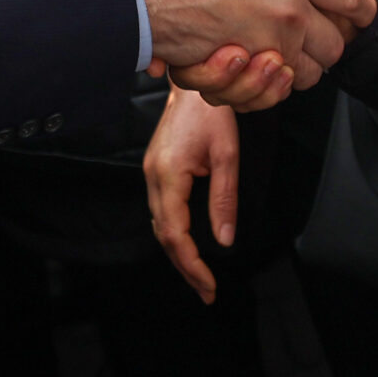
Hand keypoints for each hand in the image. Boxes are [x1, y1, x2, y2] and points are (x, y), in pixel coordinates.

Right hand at [132, 0, 373, 95]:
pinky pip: (277, 90)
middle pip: (336, 42)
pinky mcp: (243, 73)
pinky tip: (259, 64)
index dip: (358, 6)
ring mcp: (267, 45)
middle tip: (310, 31)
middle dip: (327, 40)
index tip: (358, 12)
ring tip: (282, 50)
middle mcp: (289, 11)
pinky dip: (273, 84)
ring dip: (301, 66)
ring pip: (310, 73)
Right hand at [146, 86, 240, 302]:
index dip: (192, 264)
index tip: (209, 284)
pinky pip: (160, 211)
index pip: (175, 233)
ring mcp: (150, 173)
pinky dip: (173, 234)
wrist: (192, 84)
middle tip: (206, 292)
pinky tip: (187, 245)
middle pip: (163, 235)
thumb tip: (225, 240)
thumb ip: (224, 199)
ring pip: (159, 225)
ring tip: (199, 277)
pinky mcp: (155, 170)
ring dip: (178, 254)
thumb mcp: (227, 156)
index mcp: (169, 175)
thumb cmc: (211, 113)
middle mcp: (153, 178)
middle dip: (184, 267)